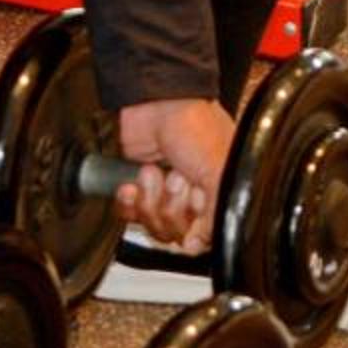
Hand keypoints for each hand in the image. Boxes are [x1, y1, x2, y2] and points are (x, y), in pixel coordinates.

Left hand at [113, 96, 234, 250]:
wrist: (156, 102)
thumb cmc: (194, 125)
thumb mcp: (219, 171)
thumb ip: (216, 214)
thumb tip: (199, 246)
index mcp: (219, 193)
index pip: (205, 235)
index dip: (195, 226)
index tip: (194, 205)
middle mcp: (192, 196)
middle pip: (177, 234)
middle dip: (171, 207)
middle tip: (176, 179)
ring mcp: (164, 192)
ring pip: (152, 226)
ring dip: (149, 200)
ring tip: (153, 172)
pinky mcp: (138, 187)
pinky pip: (129, 215)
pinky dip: (128, 201)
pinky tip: (131, 183)